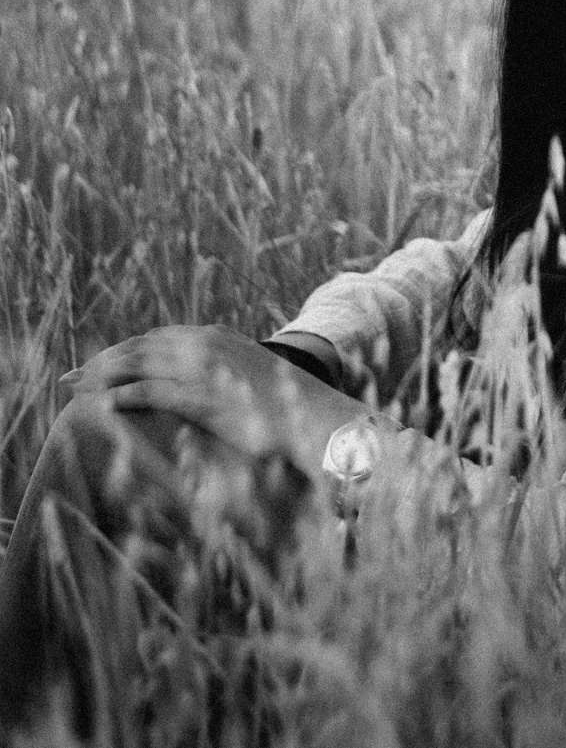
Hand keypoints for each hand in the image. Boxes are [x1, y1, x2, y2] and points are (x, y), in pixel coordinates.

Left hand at [60, 325, 361, 475]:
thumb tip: (192, 387)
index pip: (155, 337)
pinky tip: (106, 406)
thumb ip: (215, 374)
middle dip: (100, 360)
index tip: (94, 364)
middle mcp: (205, 344)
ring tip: (76, 390)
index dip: (121, 349)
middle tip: (68, 378)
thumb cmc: (279, 405)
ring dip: (103, 376)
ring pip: (139, 363)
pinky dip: (127, 396)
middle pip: (139, 346)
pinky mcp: (204, 395)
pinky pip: (155, 391)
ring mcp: (204, 368)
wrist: (311, 414)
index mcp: (213, 337)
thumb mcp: (242, 379)